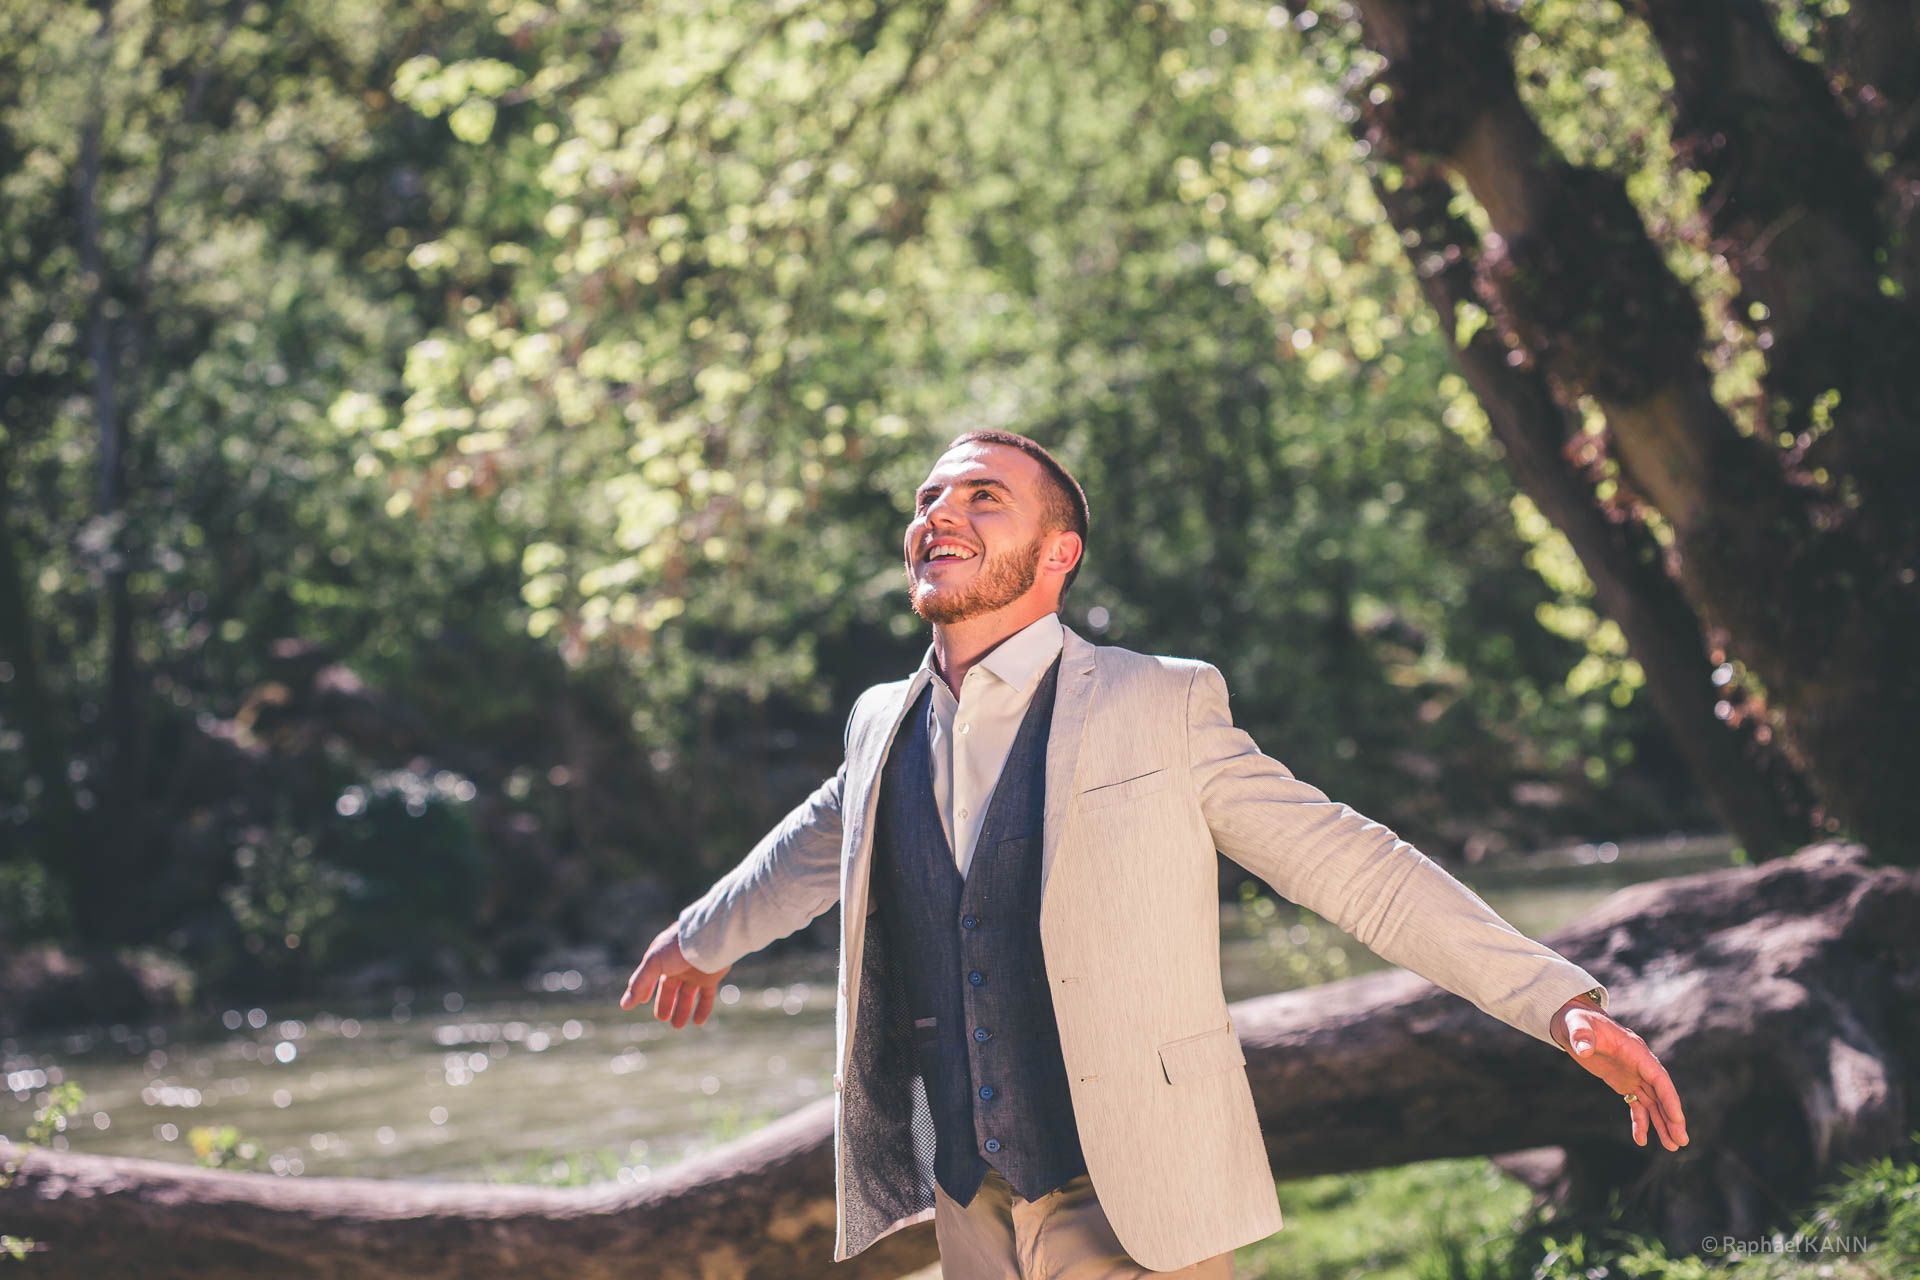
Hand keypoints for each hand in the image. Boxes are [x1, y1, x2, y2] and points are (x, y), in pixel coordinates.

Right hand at [618, 922, 730, 1028]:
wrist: (708, 939)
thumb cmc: (678, 947)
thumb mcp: (653, 964)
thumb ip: (639, 984)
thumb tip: (624, 1005)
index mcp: (663, 959)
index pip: (652, 977)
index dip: (647, 989)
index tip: (643, 1001)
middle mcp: (679, 965)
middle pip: (670, 988)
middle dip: (666, 1003)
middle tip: (662, 1019)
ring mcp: (695, 971)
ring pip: (687, 994)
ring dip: (682, 1010)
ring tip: (677, 1026)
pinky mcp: (711, 977)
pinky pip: (707, 996)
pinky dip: (703, 1009)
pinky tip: (698, 1022)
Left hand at [1552, 994, 1689, 1151]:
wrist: (1572, 1022)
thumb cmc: (1577, 1021)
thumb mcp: (1577, 1026)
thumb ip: (1582, 1036)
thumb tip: (1583, 1049)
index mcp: (1636, 1052)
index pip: (1659, 1078)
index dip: (1669, 1099)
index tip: (1678, 1120)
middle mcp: (1640, 1065)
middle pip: (1662, 1094)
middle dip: (1672, 1117)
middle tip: (1681, 1142)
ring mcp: (1634, 1074)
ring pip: (1653, 1102)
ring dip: (1662, 1123)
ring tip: (1672, 1147)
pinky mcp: (1624, 1082)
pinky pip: (1637, 1104)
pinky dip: (1641, 1121)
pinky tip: (1642, 1140)